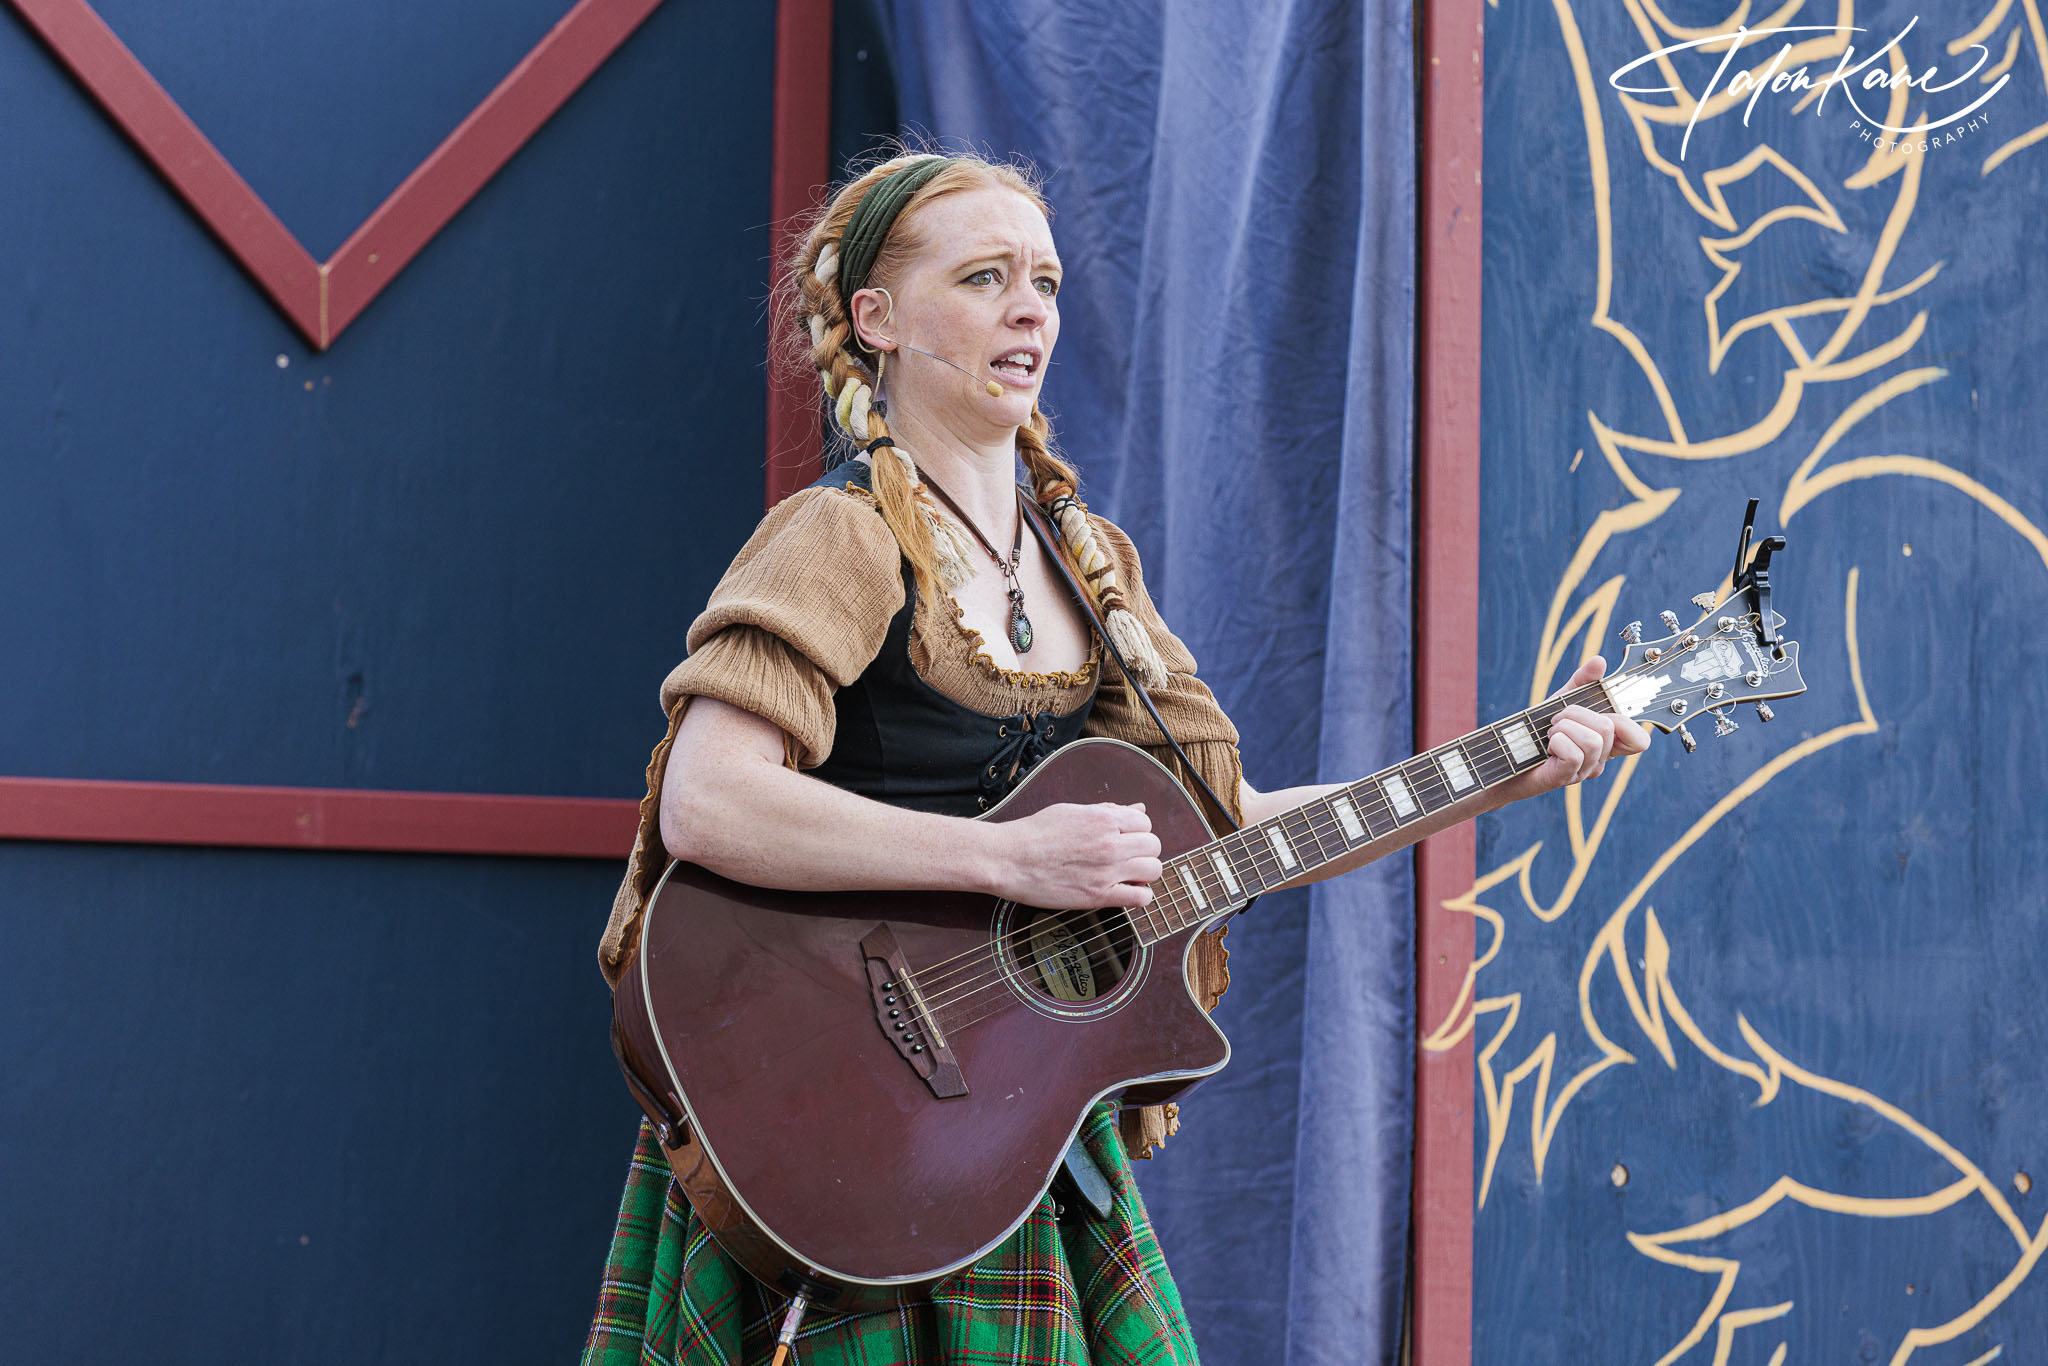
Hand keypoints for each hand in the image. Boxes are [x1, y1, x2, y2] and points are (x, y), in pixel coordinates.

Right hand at [984, 802, 1162, 908]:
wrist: (1008, 858)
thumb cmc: (1035, 833)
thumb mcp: (1072, 811)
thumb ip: (1108, 811)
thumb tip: (1138, 808)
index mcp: (1104, 819)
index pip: (1145, 821)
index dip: (1137, 830)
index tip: (1127, 838)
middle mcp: (1110, 843)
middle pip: (1154, 846)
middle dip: (1143, 851)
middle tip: (1127, 857)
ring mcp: (1107, 871)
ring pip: (1153, 870)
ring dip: (1144, 873)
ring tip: (1128, 875)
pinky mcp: (1098, 896)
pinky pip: (1140, 898)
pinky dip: (1139, 896)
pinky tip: (1125, 891)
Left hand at [1507, 655, 1652, 799]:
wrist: (1506, 755)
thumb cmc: (1537, 729)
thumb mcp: (1562, 699)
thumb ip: (1582, 681)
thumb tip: (1600, 661)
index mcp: (1605, 741)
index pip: (1639, 740)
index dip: (1627, 723)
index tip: (1600, 712)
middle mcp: (1600, 759)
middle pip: (1609, 727)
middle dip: (1577, 714)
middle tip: (1557, 720)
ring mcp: (1584, 770)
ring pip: (1593, 740)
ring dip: (1564, 727)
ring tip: (1551, 732)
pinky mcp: (1566, 777)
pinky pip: (1573, 754)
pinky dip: (1556, 741)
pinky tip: (1546, 745)